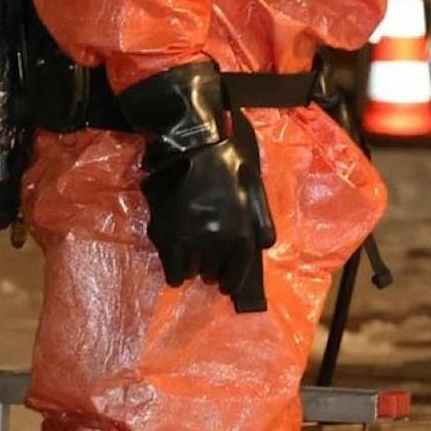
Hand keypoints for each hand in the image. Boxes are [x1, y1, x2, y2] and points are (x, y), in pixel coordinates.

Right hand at [115, 61, 276, 310]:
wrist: (187, 146)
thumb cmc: (225, 163)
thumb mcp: (253, 186)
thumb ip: (260, 218)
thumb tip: (264, 246)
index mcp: (241, 229)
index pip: (238, 270)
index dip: (231, 280)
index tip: (225, 284)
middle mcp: (217, 239)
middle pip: (213, 272)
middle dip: (212, 269)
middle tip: (207, 261)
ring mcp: (190, 239)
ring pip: (192, 273)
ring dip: (193, 268)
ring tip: (192, 257)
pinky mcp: (166, 236)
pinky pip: (172, 271)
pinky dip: (175, 272)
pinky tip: (176, 265)